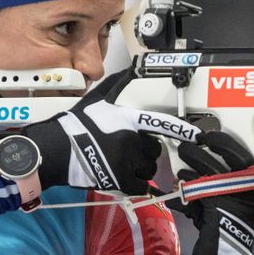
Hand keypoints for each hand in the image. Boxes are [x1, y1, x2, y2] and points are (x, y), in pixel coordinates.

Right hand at [17, 68, 200, 193]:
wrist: (54, 150)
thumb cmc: (74, 124)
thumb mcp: (96, 99)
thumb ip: (116, 84)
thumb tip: (130, 68)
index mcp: (128, 120)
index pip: (160, 124)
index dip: (182, 130)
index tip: (199, 136)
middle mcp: (131, 141)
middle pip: (154, 150)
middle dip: (145, 151)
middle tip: (127, 150)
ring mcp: (126, 162)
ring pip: (147, 169)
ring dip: (139, 168)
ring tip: (120, 163)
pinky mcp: (119, 181)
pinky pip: (139, 186)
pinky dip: (134, 185)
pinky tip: (123, 179)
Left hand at [176, 131, 253, 254]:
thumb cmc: (226, 230)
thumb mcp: (227, 202)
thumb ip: (217, 183)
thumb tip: (194, 163)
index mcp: (253, 187)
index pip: (241, 157)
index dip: (224, 144)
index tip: (208, 136)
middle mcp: (247, 193)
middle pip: (221, 163)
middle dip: (199, 153)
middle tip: (185, 147)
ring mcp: (234, 203)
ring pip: (207, 177)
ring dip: (189, 170)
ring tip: (179, 170)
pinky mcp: (218, 212)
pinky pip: (197, 194)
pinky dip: (182, 190)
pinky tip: (172, 187)